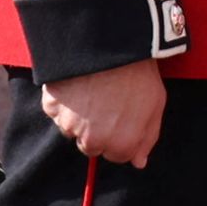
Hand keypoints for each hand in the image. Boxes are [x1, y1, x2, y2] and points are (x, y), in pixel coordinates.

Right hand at [39, 57, 164, 165]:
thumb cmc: (137, 72)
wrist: (110, 43)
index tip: (120, 116)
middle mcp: (92, 141)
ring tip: (90, 89)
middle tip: (104, 101)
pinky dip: (61, 100)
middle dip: (96, 129)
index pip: (115, 155)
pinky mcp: (51, 105)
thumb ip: (147, 138)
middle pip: (90, 145)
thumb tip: (138, 162)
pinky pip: (54, 110)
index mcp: (120, 146)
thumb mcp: (155, 106)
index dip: (119, 135)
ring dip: (77, 115)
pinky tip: (75, 84)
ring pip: (71, 128)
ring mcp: (69, 124)